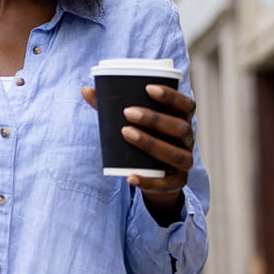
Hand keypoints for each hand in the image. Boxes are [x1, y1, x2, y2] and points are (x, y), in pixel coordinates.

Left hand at [81, 84, 196, 225]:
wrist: (154, 173)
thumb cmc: (143, 136)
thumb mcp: (131, 121)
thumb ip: (111, 106)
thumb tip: (85, 90)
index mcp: (181, 120)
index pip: (186, 105)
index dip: (171, 96)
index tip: (148, 88)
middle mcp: (187, 140)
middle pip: (181, 128)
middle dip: (155, 119)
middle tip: (127, 112)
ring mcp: (184, 162)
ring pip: (177, 155)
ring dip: (152, 144)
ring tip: (126, 133)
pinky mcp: (176, 182)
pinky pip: (167, 184)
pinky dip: (149, 182)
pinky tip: (131, 177)